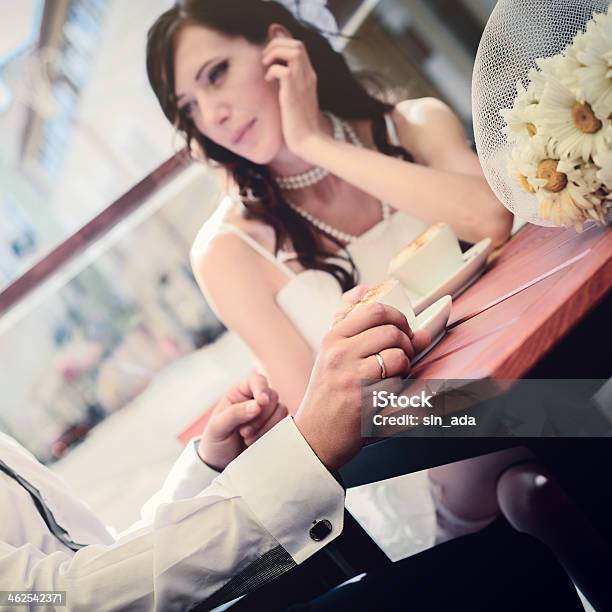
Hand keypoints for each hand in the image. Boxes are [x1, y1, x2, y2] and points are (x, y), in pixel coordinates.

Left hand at [198, 373, 287, 470]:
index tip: (262, 403)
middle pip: (272, 396)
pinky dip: (274, 435)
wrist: (221, 464)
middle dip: (260, 416)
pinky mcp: (276, 428)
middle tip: (244, 433)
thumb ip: (235, 413)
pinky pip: (285, 426)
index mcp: (240, 392)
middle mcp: (256, 400)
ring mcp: (268, 414)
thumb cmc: (215, 442)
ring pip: (281, 410)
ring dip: (267, 427)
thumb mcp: (217, 427)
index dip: (262, 389)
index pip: (257, 381)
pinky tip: (260, 443)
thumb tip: (258, 405)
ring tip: (248, 440)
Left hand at [262, 36, 324, 157]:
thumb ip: (290, 86)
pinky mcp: (292, 94)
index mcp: (310, 77)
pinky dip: (272, 71)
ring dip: (275, 53)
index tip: (271, 57)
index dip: (283, 44)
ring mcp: (302, 84)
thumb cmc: (301, 126)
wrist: (310, 142)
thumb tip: (276, 76)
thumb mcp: (296, 101)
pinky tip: (268, 81)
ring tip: (266, 66)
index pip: (300, 47)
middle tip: (266, 59)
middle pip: (297, 44)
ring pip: (293, 51)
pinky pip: (282, 70)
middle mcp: (308, 77)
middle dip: (277, 45)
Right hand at [294, 302, 429, 470]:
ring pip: (397, 355)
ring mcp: (351, 377)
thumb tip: (410, 327)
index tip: (401, 328)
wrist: (315, 435)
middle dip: (406, 341)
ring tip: (393, 375)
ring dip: (404, 366)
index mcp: (333, 339)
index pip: (374, 310)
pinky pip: (397, 383)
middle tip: (403, 353)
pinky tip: (386, 393)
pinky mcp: (364, 400)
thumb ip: (364, 335)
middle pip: (390, 330)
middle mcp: (339, 354)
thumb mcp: (334, 357)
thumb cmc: (328, 395)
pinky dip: (399, 388)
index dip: (397, 317)